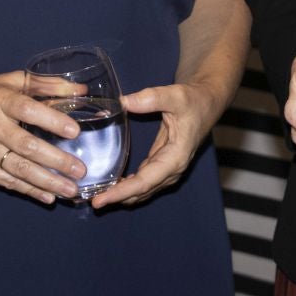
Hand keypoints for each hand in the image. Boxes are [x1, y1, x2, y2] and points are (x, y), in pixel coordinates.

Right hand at [0, 72, 86, 204]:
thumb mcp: (9, 81)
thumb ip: (45, 84)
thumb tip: (81, 90)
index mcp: (0, 100)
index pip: (28, 110)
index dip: (52, 121)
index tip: (75, 131)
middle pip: (26, 146)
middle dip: (56, 160)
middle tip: (80, 170)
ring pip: (18, 169)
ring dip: (47, 182)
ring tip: (70, 190)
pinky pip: (6, 181)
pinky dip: (28, 190)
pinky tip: (49, 196)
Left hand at [89, 80, 218, 209]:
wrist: (206, 102)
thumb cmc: (193, 100)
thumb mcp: (175, 95)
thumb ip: (151, 98)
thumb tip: (123, 102)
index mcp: (176, 157)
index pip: (145, 182)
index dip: (121, 192)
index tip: (101, 199)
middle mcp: (172, 169)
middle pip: (141, 192)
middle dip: (116, 198)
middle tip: (90, 200)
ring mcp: (167, 169)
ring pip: (142, 190)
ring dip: (120, 195)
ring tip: (95, 196)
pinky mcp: (161, 164)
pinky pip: (143, 182)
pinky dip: (127, 187)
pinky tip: (111, 186)